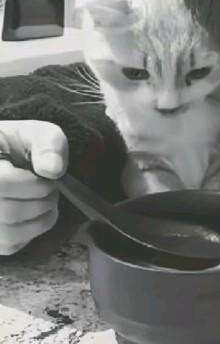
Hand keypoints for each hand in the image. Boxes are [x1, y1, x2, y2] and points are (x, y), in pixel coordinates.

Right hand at [0, 121, 67, 254]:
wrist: (7, 160)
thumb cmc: (21, 146)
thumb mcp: (37, 134)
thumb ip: (48, 144)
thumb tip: (54, 170)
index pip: (2, 183)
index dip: (33, 185)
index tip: (48, 178)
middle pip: (7, 212)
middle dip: (42, 201)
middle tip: (52, 189)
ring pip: (9, 234)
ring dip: (41, 219)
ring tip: (46, 201)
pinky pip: (9, 246)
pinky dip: (31, 232)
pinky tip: (34, 214)